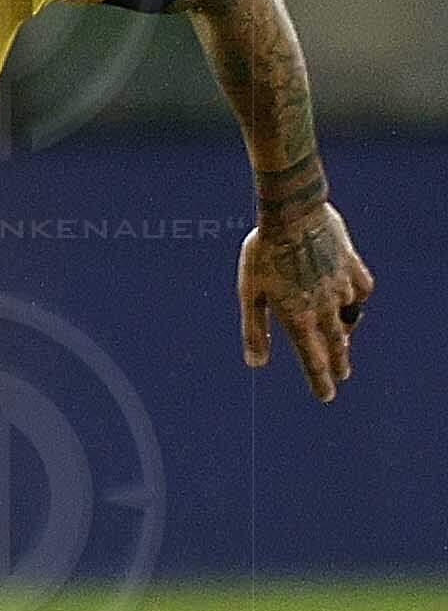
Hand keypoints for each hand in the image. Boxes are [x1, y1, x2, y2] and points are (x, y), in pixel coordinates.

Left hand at [240, 198, 371, 400]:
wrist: (294, 214)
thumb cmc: (263, 253)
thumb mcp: (250, 293)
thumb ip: (254, 329)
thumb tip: (255, 365)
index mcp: (298, 317)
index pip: (312, 360)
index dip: (320, 381)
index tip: (327, 396)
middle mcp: (325, 307)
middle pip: (336, 344)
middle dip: (338, 363)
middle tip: (342, 376)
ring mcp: (343, 287)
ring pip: (349, 317)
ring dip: (346, 332)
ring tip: (344, 339)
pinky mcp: (353, 267)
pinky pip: (360, 291)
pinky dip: (356, 300)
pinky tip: (352, 301)